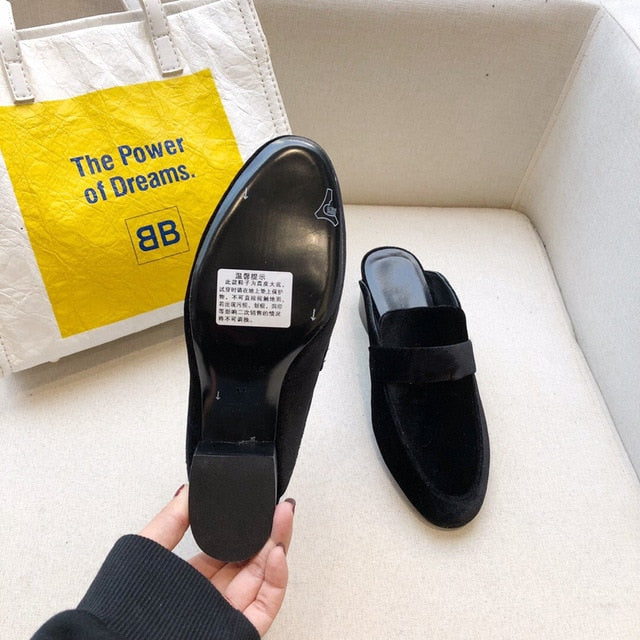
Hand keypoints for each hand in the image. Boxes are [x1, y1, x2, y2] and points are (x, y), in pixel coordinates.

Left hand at [139, 484, 294, 636]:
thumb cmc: (124, 614)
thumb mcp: (146, 553)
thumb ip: (170, 521)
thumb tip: (188, 490)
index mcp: (190, 580)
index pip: (227, 548)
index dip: (246, 526)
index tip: (258, 504)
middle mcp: (212, 597)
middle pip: (251, 559)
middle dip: (269, 529)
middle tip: (280, 506)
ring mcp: (227, 614)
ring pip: (263, 576)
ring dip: (278, 544)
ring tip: (284, 517)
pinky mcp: (240, 630)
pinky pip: (266, 603)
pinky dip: (277, 578)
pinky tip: (276, 551)